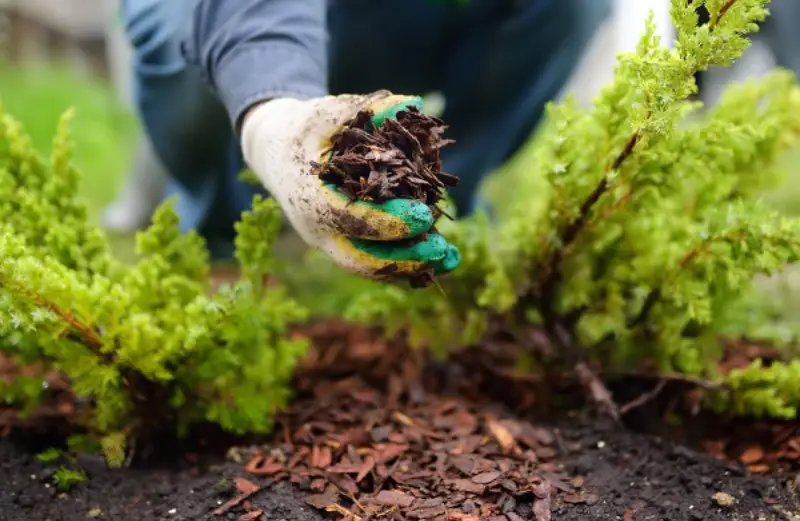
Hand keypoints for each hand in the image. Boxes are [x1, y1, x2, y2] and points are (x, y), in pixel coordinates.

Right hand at [241, 90, 459, 281]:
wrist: (274, 151)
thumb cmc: (304, 128)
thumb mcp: (327, 112)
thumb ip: (367, 108)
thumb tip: (411, 104)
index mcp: (310, 198)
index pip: (350, 219)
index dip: (388, 222)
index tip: (424, 216)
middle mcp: (317, 229)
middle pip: (360, 259)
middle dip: (403, 259)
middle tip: (442, 249)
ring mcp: (329, 242)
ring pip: (370, 267)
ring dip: (411, 267)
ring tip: (451, 260)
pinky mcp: (343, 244)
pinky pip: (374, 262)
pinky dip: (406, 263)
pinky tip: (440, 259)